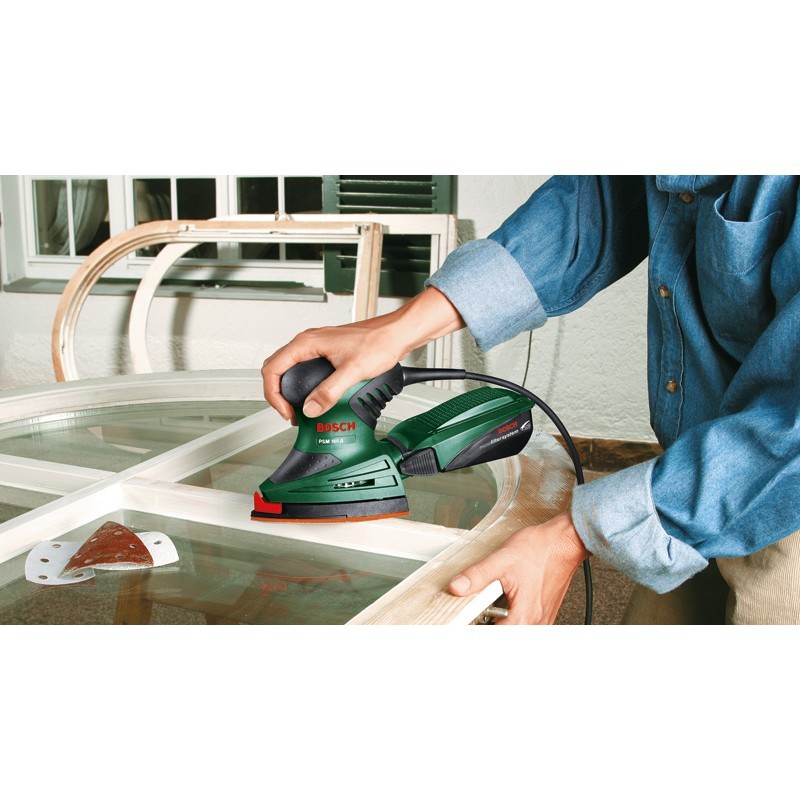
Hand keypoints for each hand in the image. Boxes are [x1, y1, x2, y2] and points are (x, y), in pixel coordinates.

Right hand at [261, 287, 463, 421]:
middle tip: (290, 413)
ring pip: (291, 369)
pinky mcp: (327, 353)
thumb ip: (329, 391)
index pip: (273, 368)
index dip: (274, 394)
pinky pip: (305, 369)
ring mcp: (317, 348)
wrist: (395, 334)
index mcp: (307, 343)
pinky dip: (304, 386)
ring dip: (291, 390)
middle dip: (279, 394)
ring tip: (300, 408)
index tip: (286, 411)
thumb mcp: (352, 371)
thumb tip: (311, 408)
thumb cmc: (378, 342)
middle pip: (277, 369)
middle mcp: (309, 343)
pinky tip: (315, 397)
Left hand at [448, 512, 589, 623]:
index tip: (467, 624)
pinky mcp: (544, 612)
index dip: (477, 632)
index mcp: (523, 616)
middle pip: (505, 635)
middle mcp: (535, 622)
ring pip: (515, 630)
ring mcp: (542, 619)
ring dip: (500, 621)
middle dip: (488, 625)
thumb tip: (457, 587)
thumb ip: (477, 576)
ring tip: (492, 605)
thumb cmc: (540, 549)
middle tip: (477, 613)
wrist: (563, 541)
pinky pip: (525, 623)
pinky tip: (507, 600)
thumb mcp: (501, 560)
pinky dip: (512, 616)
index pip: (494, 637)